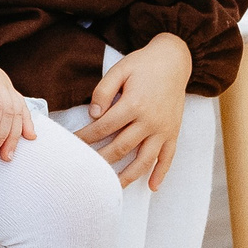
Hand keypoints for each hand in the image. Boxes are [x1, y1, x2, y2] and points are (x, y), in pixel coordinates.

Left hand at [77, 33, 192, 187]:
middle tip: (84, 171)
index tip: (72, 145)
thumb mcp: (119, 69)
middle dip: (100, 161)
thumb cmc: (143, 64)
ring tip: (113, 188)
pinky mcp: (173, 132)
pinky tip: (153, 187)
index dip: (86, 137)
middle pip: (121, 148)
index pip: (104, 128)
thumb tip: (93, 115)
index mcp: (134, 104)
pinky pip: (168, 157)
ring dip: (128, 176)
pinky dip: (161, 173)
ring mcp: (163, 129)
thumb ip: (103, 91)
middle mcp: (150, 120)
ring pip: (145, 159)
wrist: (174, 60)